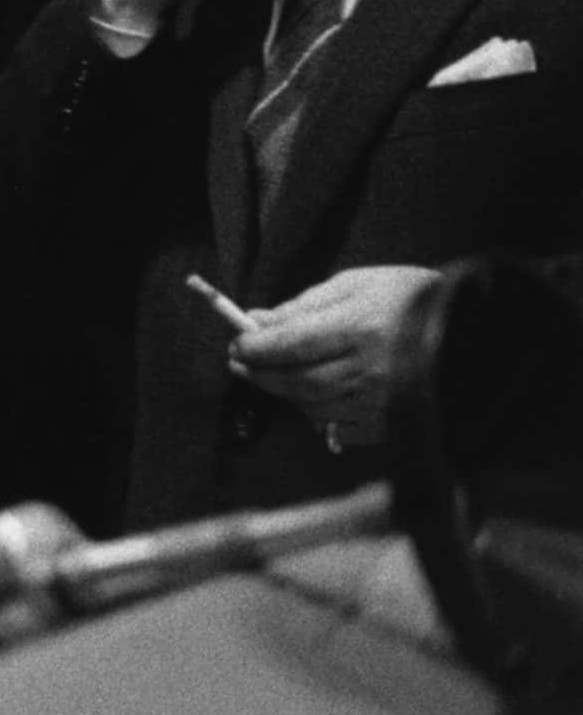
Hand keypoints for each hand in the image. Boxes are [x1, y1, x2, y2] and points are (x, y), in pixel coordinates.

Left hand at [230, 265, 442, 447]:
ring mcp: (385, 401)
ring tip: (277, 376)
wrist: (477, 329)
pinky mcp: (395, 423)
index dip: (255, 348)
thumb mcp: (356, 284)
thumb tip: (256, 321)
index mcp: (360, 328)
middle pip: (297, 382)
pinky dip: (320, 416)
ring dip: (287, 394)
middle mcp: (372, 370)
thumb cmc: (412, 298)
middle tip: (241, 364)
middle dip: (261, 374)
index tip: (237, 345)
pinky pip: (341, 429)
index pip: (289, 345)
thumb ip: (303, 305)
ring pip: (314, 408)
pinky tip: (317, 397)